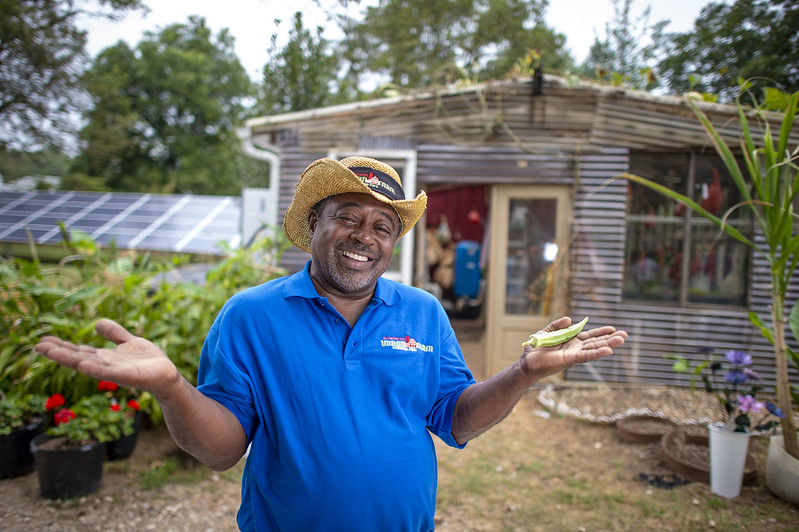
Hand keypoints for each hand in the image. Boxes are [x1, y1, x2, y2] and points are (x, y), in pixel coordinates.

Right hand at [35, 319, 181, 398]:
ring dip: (71, 359)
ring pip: (89, 365)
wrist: (167, 375)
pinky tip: (85, 364)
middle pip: (78, 357)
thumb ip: (115, 333)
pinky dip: (97, 369)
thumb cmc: (149, 361)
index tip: (41, 341)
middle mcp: (106, 365)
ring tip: (53, 352)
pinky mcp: (128, 376)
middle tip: (39, 346)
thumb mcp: (130, 342)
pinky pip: (109, 373)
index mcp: (105, 357)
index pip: (78, 351)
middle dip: (59, 352)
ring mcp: (115, 371)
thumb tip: (97, 322)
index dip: (61, 346)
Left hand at [520, 316, 626, 379]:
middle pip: (596, 342)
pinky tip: (609, 350)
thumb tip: (570, 319)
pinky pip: (586, 356)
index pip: (589, 336)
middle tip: (625, 335)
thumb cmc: (537, 348)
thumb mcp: (547, 331)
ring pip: (594, 348)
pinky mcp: (570, 359)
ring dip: (608, 345)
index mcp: (572, 340)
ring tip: (622, 340)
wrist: (528, 362)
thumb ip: (558, 325)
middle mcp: (576, 348)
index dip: (601, 332)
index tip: (614, 329)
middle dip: (610, 339)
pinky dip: (597, 353)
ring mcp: (574, 354)